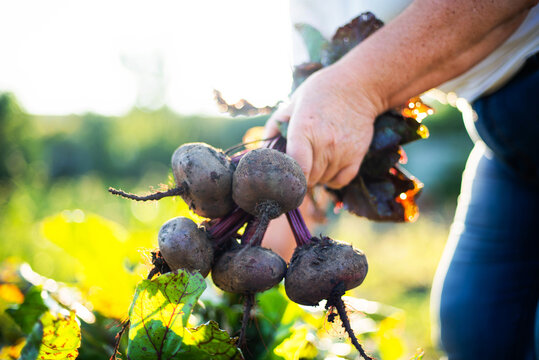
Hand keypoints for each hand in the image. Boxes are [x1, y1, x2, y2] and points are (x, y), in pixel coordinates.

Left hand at [265, 64, 381, 188]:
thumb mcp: (292, 103)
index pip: (297, 167)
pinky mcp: (357, 156)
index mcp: (304, 128)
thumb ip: (274, 126)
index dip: (289, 176)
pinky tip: (328, 166)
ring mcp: (342, 151)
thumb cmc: (320, 93)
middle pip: (308, 177)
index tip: (284, 175)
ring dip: (316, 175)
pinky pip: (339, 181)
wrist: (358, 86)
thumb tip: (261, 149)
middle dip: (300, 175)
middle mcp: (325, 142)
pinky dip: (331, 179)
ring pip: (322, 180)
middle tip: (298, 162)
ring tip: (315, 158)